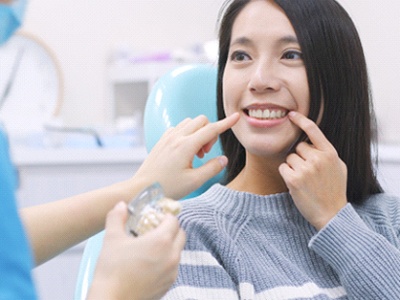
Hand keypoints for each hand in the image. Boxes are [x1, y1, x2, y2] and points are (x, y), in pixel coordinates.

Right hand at [89, 202, 184, 299]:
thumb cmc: (112, 270)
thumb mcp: (112, 238)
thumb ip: (117, 217)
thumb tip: (121, 205)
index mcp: (161, 241)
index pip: (173, 220)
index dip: (164, 216)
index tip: (154, 217)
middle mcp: (172, 255)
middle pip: (180, 234)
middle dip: (170, 229)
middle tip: (153, 230)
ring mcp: (172, 272)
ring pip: (178, 251)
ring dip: (169, 245)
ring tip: (150, 247)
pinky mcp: (169, 284)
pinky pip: (173, 266)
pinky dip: (166, 261)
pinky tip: (150, 263)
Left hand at [134, 113, 239, 198]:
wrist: (141, 189)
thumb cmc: (167, 188)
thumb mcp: (194, 181)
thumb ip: (212, 168)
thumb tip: (223, 159)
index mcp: (186, 146)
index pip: (211, 129)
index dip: (226, 123)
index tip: (236, 117)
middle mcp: (176, 137)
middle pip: (201, 121)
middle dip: (210, 133)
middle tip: (205, 153)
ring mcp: (167, 137)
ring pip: (189, 123)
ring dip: (198, 133)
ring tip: (195, 153)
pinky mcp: (161, 141)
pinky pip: (179, 128)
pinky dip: (187, 134)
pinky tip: (185, 151)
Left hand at [278, 112, 347, 229]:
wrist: (332, 214)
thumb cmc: (334, 190)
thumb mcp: (338, 167)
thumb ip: (327, 153)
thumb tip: (313, 141)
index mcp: (330, 153)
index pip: (313, 130)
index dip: (301, 120)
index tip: (291, 114)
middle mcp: (318, 158)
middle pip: (298, 147)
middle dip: (300, 157)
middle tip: (308, 173)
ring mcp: (306, 169)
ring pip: (289, 158)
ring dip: (293, 167)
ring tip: (304, 180)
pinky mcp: (294, 179)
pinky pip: (283, 168)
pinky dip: (286, 174)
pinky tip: (296, 184)